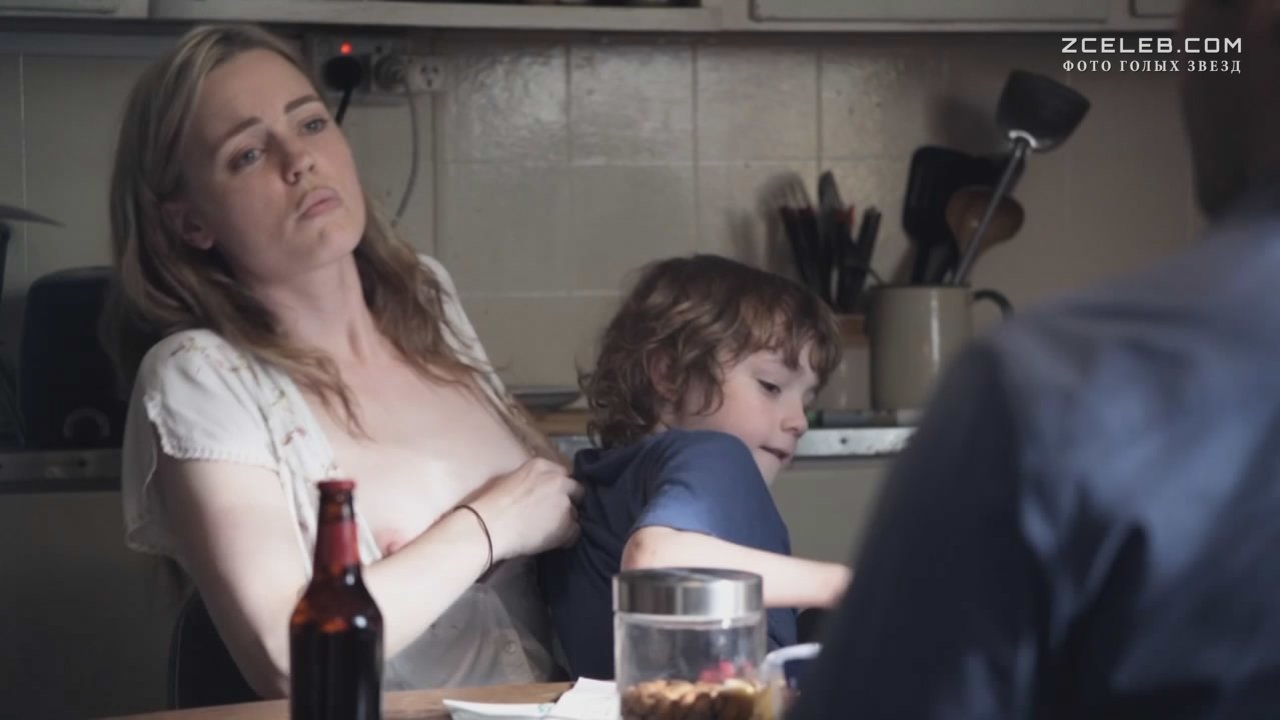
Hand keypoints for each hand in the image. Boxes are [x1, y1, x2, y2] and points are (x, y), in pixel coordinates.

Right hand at [469, 457, 583, 560]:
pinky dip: (567, 538)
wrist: (489, 526)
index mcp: (542, 466)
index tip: (552, 498)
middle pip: (576, 490)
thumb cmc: (491, 504)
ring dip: (566, 521)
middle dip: (569, 501)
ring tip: (549, 530)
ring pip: (575, 513)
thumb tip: (539, 489)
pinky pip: (575, 532)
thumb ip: (532, 480)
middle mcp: (558, 481)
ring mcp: (564, 502)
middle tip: (555, 514)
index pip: (564, 474)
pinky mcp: (567, 524)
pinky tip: (553, 542)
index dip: (560, 488)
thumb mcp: (512, 479)